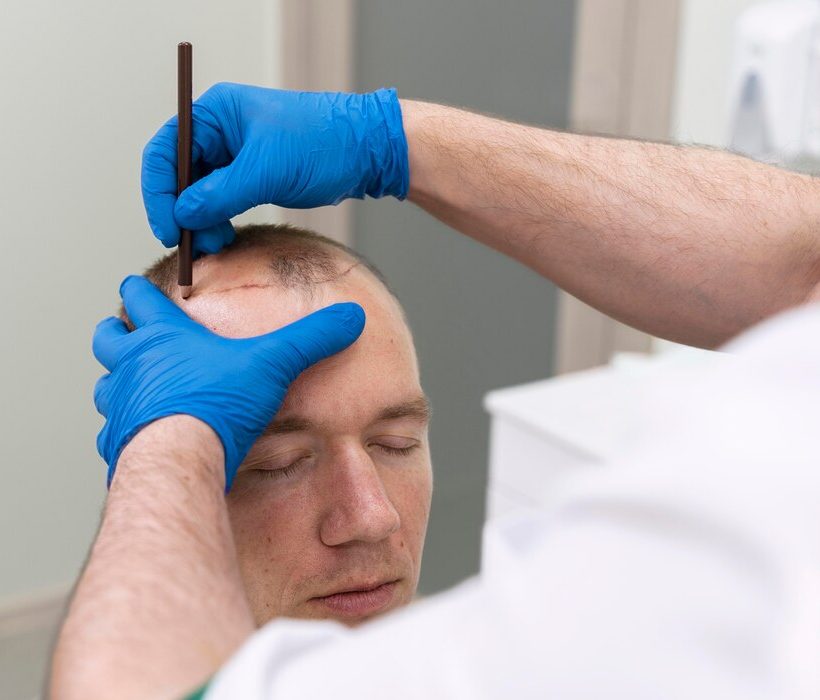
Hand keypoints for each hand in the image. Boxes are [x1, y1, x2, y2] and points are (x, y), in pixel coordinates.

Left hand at [92, 276, 364, 487]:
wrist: (181, 459)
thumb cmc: (219, 404)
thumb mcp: (274, 362)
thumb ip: (312, 338)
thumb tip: (352, 316)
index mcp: (166, 337)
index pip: (142, 299)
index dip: (139, 290)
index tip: (134, 284)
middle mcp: (134, 366)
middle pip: (109, 337)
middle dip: (115, 332)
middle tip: (122, 331)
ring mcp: (121, 404)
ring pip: (105, 385)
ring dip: (116, 382)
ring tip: (130, 386)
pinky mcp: (118, 442)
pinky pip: (111, 432)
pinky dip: (120, 430)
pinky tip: (138, 438)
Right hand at [141, 83, 408, 254]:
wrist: (364, 151)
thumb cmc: (321, 144)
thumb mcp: (267, 169)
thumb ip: (221, 193)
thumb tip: (183, 214)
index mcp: (215, 114)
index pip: (166, 150)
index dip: (158, 191)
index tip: (167, 229)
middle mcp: (219, 132)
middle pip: (178, 175)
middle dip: (182, 212)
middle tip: (193, 247)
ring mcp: (234, 155)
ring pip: (199, 193)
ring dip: (200, 221)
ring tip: (215, 246)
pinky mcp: (250, 176)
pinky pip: (220, 201)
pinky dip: (218, 220)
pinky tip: (223, 239)